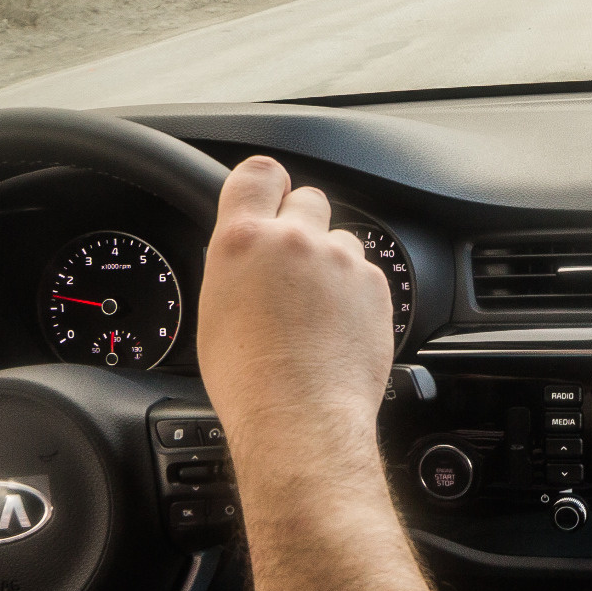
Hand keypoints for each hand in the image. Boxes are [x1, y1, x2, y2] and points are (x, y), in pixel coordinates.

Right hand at [196, 157, 394, 491]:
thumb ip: (237, 265)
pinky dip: (355, 293)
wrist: (301, 418)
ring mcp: (341, 261)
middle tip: (292, 264)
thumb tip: (249, 259)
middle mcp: (295, 240)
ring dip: (331, 262)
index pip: (258, 172)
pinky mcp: (376, 286)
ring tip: (315, 310)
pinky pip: (364, 273)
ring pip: (340, 240)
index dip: (266, 182)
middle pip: (308, 199)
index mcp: (243, 240)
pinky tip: (338, 328)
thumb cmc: (248, 380)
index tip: (270, 192)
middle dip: (302, 223)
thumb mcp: (216, 310)